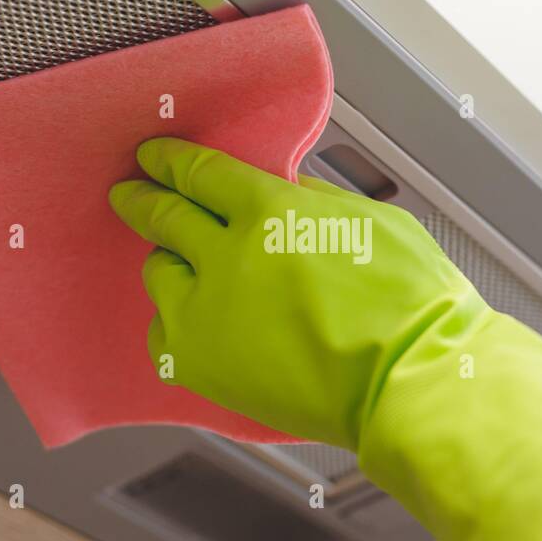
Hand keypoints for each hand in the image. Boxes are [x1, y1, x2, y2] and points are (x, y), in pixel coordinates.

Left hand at [108, 136, 483, 449]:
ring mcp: (206, 314)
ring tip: (187, 269)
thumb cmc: (409, 305)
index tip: (154, 159)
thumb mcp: (371, 220)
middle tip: (130, 195)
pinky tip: (197, 323)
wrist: (411, 382)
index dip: (170, 161)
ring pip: (160, 274)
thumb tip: (287, 193)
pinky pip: (163, 335)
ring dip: (170, 265)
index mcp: (270, 211)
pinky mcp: (201, 365)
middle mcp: (226, 258)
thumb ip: (314, 202)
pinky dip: (175, 323)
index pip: (199, 173)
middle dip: (143, 201)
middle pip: (164, 216)